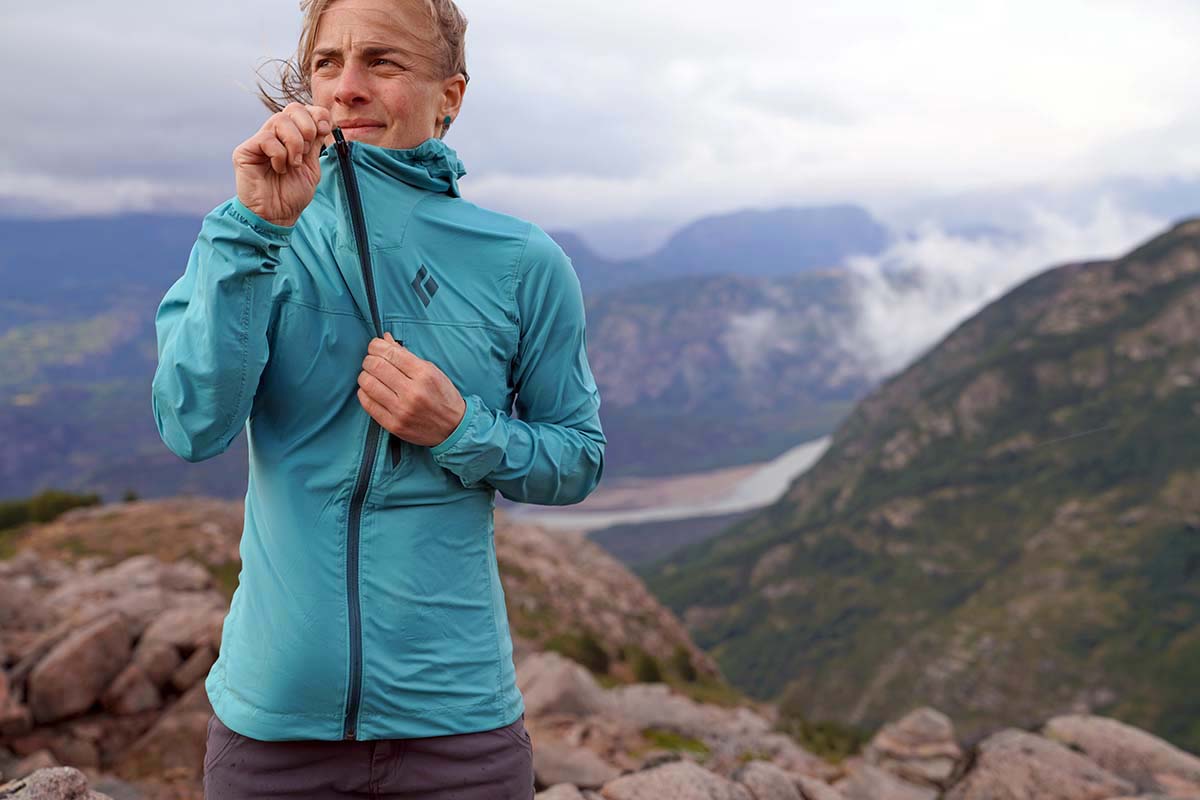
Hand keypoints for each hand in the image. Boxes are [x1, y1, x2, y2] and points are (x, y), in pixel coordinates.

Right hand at [233, 102, 331, 227]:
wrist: (276, 216)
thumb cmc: (292, 195)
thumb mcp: (312, 167)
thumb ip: (316, 144)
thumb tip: (323, 120)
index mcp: (291, 136)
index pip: (303, 110)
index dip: (317, 114)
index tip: (325, 130)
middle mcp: (274, 134)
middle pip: (293, 108)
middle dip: (307, 127)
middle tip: (307, 151)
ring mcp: (259, 141)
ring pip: (280, 120)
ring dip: (295, 143)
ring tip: (294, 165)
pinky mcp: (245, 150)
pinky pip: (267, 139)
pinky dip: (280, 155)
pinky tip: (279, 169)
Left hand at [357, 333, 468, 447]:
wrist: (453, 427)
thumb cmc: (443, 396)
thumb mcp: (432, 370)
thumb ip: (406, 355)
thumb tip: (385, 339)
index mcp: (424, 374)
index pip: (390, 353)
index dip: (376, 346)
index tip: (375, 346)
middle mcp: (412, 392)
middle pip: (375, 366)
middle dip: (369, 359)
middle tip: (371, 361)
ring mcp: (402, 410)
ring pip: (368, 384)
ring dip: (365, 376)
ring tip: (370, 376)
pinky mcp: (393, 425)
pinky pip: (367, 404)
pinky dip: (364, 393)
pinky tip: (370, 390)